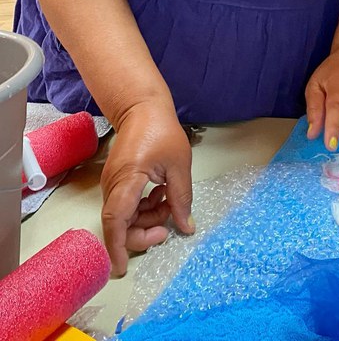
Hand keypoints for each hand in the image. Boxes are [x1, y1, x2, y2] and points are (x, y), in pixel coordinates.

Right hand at [101, 103, 194, 275]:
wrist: (143, 109)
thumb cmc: (161, 132)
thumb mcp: (179, 165)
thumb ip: (181, 198)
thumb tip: (186, 227)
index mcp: (126, 180)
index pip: (117, 220)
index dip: (119, 246)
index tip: (123, 267)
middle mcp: (113, 186)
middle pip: (120, 224)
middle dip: (143, 233)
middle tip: (168, 228)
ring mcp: (113, 184)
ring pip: (125, 216)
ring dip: (147, 219)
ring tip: (169, 203)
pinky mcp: (118, 182)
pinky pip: (127, 205)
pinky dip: (144, 208)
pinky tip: (162, 196)